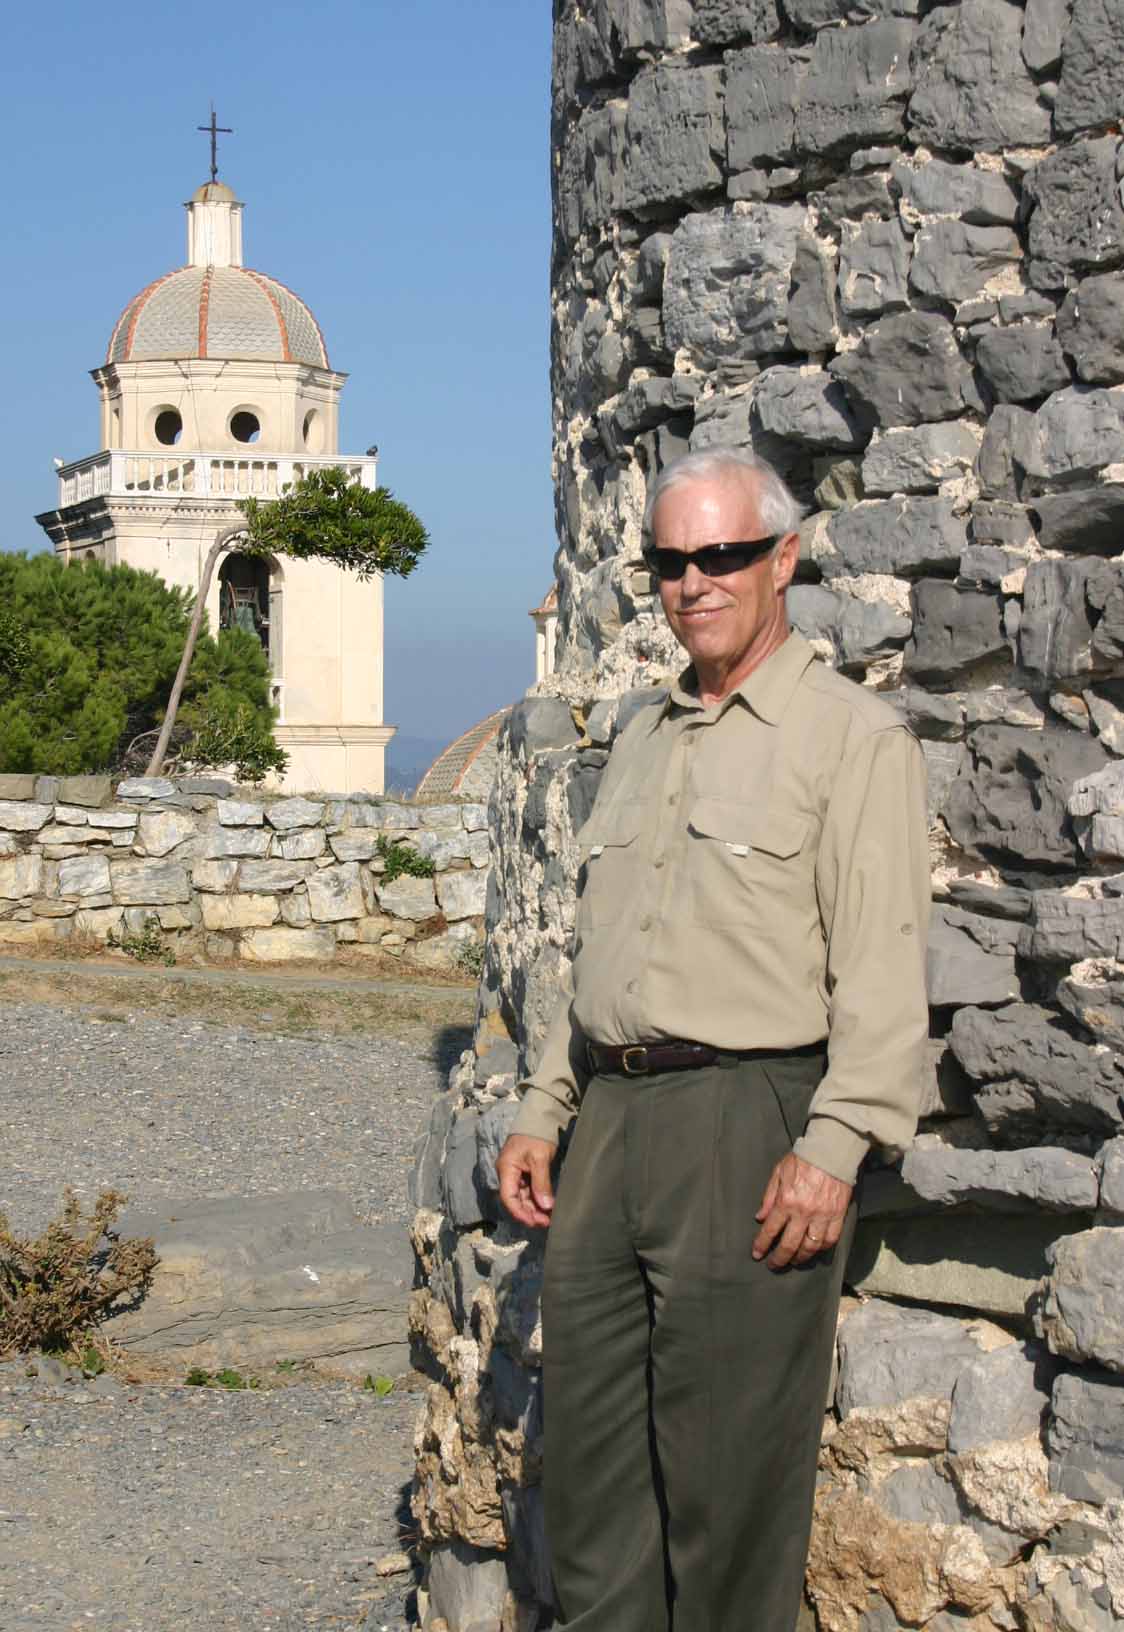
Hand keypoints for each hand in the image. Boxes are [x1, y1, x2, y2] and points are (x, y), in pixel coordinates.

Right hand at [497, 1134, 557, 1228]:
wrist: (541, 1118)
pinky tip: (547, 1207)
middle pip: (515, 1200)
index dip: (520, 1212)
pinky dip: (537, 1200)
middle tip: (546, 1222)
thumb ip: (541, 1183)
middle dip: (529, 1213)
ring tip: (549, 1217)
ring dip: (534, 1208)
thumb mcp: (539, 1158)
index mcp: (506, 1169)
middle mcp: (508, 1173)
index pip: (508, 1197)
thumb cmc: (536, 1135)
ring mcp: (517, 1174)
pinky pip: (529, 1191)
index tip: (534, 1222)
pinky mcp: (526, 1173)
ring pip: (523, 1197)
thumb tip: (545, 1206)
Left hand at [752, 1152, 851, 1270]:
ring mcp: (822, 1216)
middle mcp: (803, 1212)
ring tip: (794, 1261)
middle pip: (790, 1245)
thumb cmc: (802, 1159)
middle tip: (774, 1265)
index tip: (757, 1255)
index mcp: (786, 1201)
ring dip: (800, 1258)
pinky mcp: (838, 1215)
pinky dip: (822, 1249)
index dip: (762, 1245)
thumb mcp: (779, 1172)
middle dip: (779, 1259)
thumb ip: (769, 1196)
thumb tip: (760, 1217)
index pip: (771, 1230)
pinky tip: (815, 1250)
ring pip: (810, 1247)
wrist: (830, 1151)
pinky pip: (830, 1239)